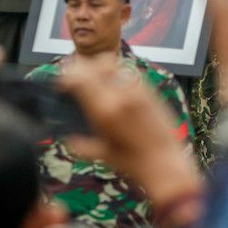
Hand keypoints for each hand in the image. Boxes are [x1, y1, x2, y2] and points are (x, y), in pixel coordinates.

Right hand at [59, 55, 201, 205]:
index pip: (80, 78)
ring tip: (95, 79)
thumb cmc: (131, 162)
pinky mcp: (152, 90)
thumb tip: (68, 138)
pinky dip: (118, 75)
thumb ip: (81, 144)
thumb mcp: (101, 154)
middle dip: (83, 68)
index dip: (67, 76)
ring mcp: (139, 90)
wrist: (165, 161)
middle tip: (77, 78)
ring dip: (101, 68)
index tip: (62, 84)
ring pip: (115, 64)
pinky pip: (130, 73)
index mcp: (104, 110)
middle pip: (96, 64)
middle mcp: (121, 94)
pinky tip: (116, 87)